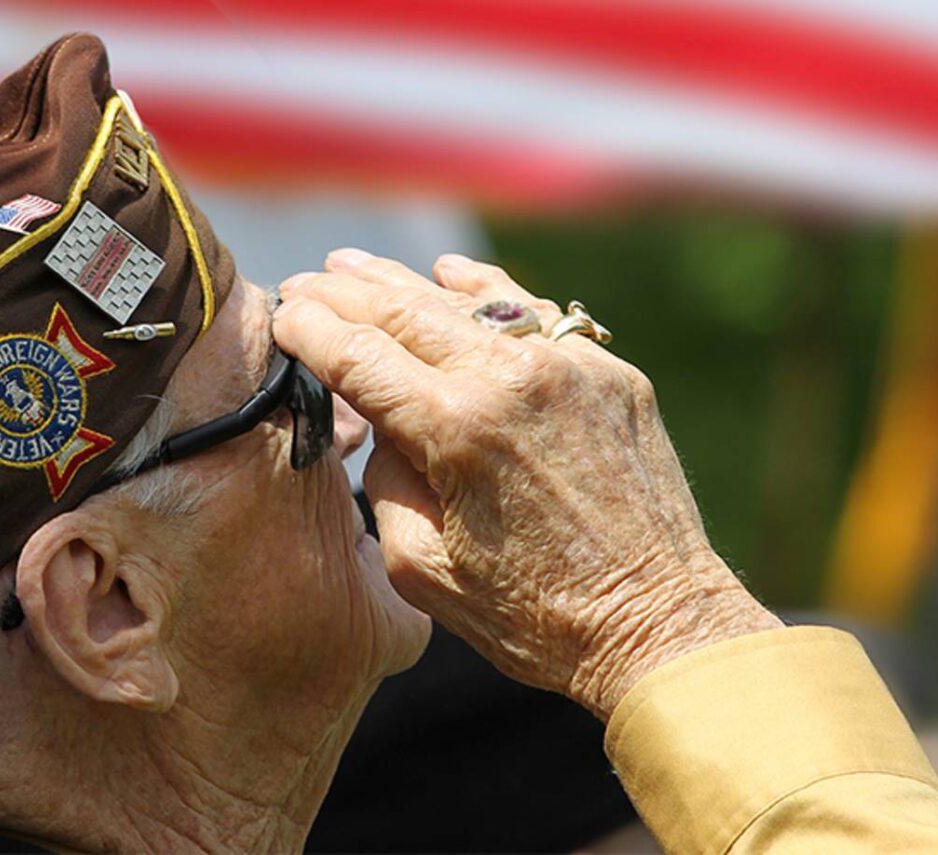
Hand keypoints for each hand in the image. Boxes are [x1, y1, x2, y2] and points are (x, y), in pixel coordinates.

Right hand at [273, 249, 781, 718]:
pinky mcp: (611, 374)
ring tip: (358, 266)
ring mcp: (570, 367)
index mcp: (456, 428)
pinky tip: (455, 278)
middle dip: (345, 293)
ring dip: (407, 282)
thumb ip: (385, 481)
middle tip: (305, 281)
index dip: (310, 329)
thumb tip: (384, 425)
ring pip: (471, 302)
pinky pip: (535, 316)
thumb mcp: (422, 568)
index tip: (280, 314)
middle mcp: (512, 378)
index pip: (358, 355)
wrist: (657, 622)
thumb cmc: (534, 615)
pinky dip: (487, 295)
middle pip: (405, 310)